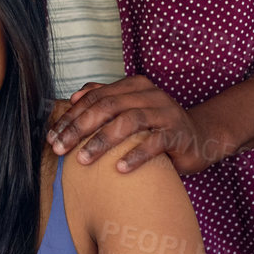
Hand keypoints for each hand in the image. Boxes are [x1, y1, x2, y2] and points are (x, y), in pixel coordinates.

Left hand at [47, 76, 227, 174]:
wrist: (200, 137)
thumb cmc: (157, 126)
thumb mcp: (130, 110)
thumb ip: (104, 99)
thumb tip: (73, 96)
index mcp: (133, 86)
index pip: (94, 98)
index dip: (71, 117)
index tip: (52, 136)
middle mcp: (149, 95)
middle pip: (106, 107)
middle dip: (79, 128)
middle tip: (59, 148)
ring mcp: (165, 112)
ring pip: (128, 122)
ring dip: (102, 141)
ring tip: (82, 160)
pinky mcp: (178, 133)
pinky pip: (155, 142)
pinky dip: (135, 154)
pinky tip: (118, 168)